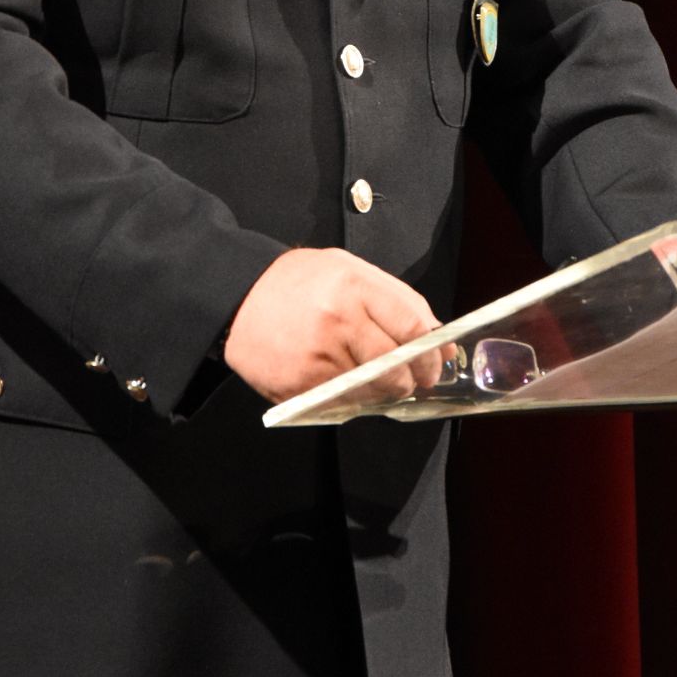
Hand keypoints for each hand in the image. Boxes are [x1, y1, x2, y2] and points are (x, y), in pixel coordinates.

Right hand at [223, 248, 455, 404]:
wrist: (237, 297)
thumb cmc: (300, 282)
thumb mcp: (350, 270)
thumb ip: (398, 300)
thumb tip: (439, 339)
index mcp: (353, 287)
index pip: (411, 328)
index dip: (430, 354)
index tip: (435, 364)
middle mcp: (336, 322)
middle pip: (394, 367)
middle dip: (409, 380)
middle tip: (409, 379)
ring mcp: (316, 358)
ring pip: (370, 392)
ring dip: (380, 393)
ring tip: (370, 378)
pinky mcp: (298, 386)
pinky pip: (341, 405)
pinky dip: (350, 401)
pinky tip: (343, 384)